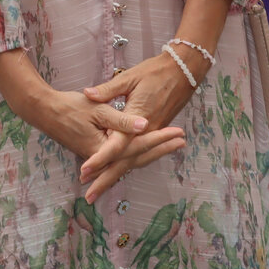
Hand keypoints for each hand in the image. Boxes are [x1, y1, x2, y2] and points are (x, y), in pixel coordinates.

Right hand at [0, 48, 186, 203]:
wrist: (45, 111)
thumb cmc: (69, 106)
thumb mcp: (96, 108)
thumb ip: (120, 119)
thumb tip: (144, 125)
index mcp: (105, 146)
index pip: (138, 145)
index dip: (159, 139)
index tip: (178, 133)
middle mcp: (104, 156)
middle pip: (138, 156)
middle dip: (161, 149)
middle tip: (183, 142)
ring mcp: (101, 155)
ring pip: (132, 158)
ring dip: (153, 152)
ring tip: (174, 145)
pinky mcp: (98, 151)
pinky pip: (124, 157)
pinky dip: (139, 153)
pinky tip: (149, 148)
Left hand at [78, 51, 201, 196]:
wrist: (183, 71)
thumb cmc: (155, 71)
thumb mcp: (130, 77)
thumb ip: (108, 90)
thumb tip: (88, 94)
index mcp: (137, 120)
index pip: (116, 146)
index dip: (99, 159)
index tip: (84, 171)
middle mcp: (145, 132)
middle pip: (124, 162)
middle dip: (105, 179)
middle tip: (89, 197)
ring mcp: (152, 134)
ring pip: (132, 161)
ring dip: (115, 175)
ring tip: (98, 189)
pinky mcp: (155, 131)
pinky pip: (140, 154)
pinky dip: (127, 165)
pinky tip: (118, 170)